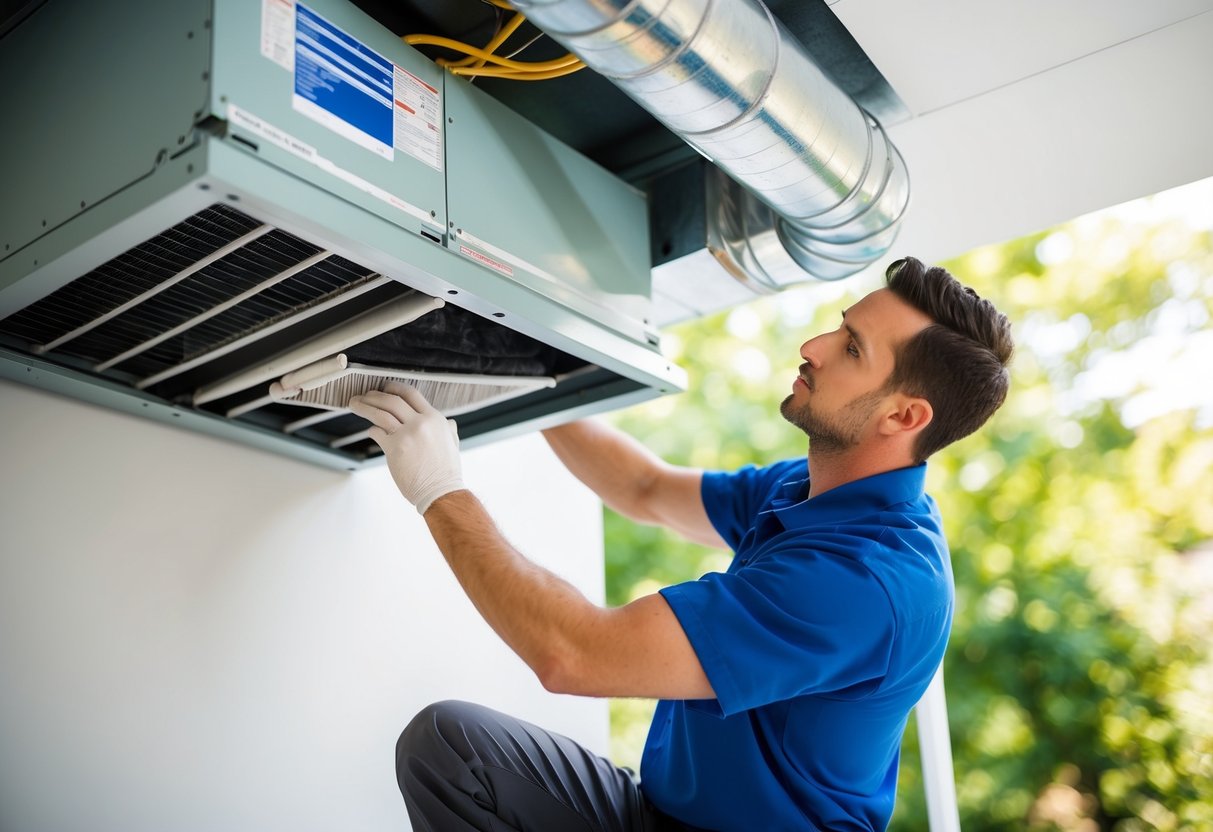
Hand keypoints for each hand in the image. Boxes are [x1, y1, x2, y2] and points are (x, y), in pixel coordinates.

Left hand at [348, 382, 464, 513]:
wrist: (441, 491)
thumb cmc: (445, 472)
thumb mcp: (452, 444)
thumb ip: (448, 430)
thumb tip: (450, 423)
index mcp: (435, 419)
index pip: (411, 394)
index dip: (394, 387)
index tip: (384, 387)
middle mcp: (421, 423)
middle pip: (392, 400)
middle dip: (374, 395)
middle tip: (363, 396)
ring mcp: (407, 434)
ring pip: (380, 412)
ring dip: (364, 406)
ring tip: (354, 404)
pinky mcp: (395, 448)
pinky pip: (377, 432)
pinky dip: (372, 430)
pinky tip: (370, 431)